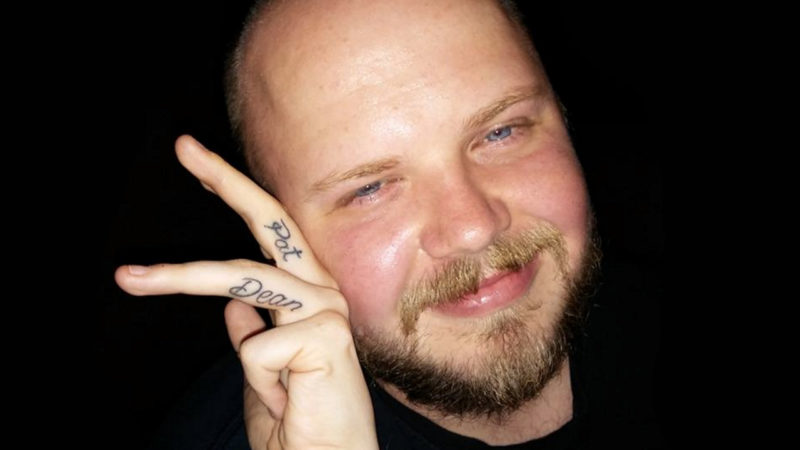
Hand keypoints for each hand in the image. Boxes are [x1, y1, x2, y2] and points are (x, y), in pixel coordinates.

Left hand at [115, 135, 377, 448]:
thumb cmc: (301, 426)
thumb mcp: (260, 373)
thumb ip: (254, 334)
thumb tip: (236, 306)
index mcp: (307, 296)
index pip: (269, 233)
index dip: (233, 192)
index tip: (194, 161)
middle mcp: (322, 292)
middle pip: (271, 222)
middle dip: (227, 180)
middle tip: (183, 145)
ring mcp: (329, 309)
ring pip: (241, 277)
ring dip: (178, 275)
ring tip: (130, 277)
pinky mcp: (328, 334)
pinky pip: (257, 347)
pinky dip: (258, 381)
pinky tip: (288, 398)